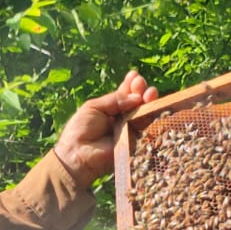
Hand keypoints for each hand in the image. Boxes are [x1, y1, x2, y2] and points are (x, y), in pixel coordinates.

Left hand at [53, 70, 158, 185]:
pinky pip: (145, 129)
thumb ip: (114, 100)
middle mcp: (122, 118)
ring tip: (150, 92)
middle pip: (137, 102)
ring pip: (144, 114)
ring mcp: (129, 130)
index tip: (134, 75)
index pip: (124, 94)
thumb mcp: (94, 107)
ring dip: (149, 101)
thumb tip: (135, 97)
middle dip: (141, 90)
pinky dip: (151, 118)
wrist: (78, 154)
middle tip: (141, 83)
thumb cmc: (80, 130)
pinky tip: (152, 107)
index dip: (130, 85)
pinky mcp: (135, 143)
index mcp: (110, 109)